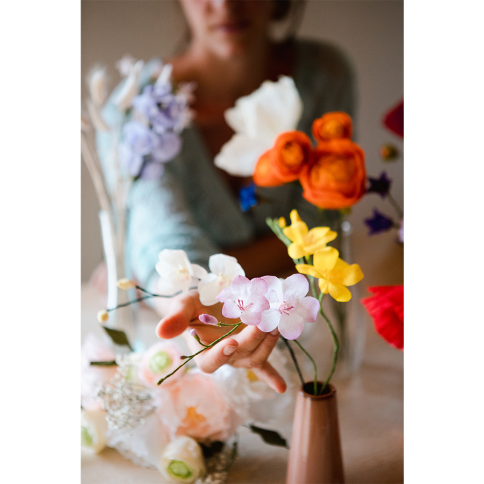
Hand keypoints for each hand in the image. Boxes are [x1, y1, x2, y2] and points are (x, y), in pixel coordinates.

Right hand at [155, 291, 285, 393]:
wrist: (211, 298)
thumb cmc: (195, 303)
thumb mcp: (184, 305)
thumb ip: (176, 318)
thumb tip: (160, 331)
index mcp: (203, 351)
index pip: (210, 362)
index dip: (221, 354)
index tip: (231, 342)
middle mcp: (224, 357)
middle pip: (240, 355)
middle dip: (252, 339)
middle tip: (262, 320)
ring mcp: (240, 355)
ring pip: (256, 357)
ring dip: (267, 344)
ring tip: (274, 325)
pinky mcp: (253, 349)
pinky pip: (263, 366)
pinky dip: (272, 377)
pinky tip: (282, 387)